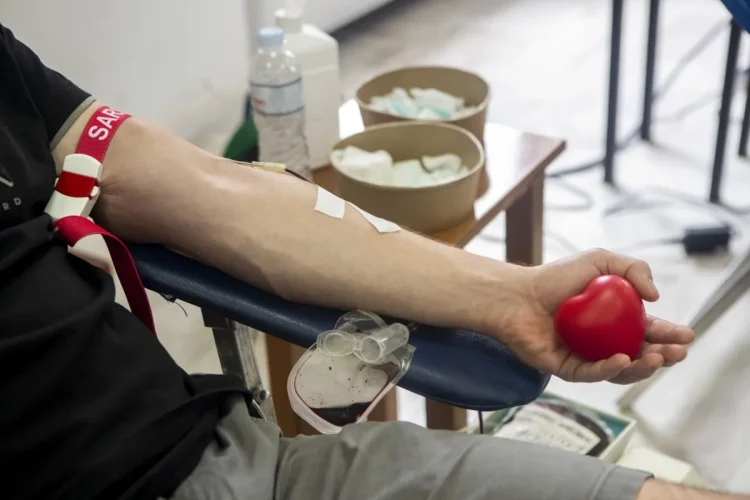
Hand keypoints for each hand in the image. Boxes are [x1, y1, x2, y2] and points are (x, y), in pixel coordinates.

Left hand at [497, 249, 694, 383]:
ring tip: (654, 358)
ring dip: (642, 368)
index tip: (686, 335)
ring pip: (620, 371)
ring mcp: (586, 358)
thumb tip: (656, 297)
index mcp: (615, 320)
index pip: (648, 331)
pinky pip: (591, 374)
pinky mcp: (566, 369)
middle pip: (640, 355)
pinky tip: (623, 360)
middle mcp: (603, 342)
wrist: (516, 294)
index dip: (668, 334)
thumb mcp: (599, 260)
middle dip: (663, 356)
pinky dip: (609, 369)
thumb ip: (633, 269)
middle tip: (677, 352)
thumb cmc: (554, 277)